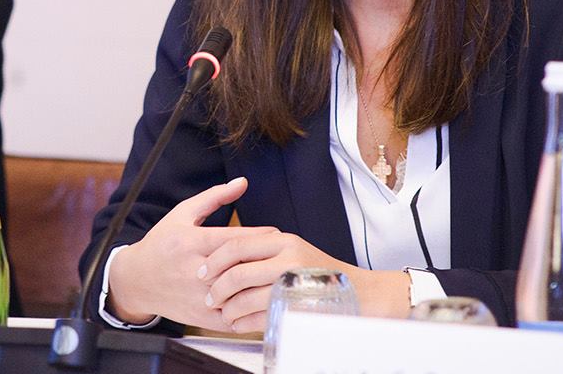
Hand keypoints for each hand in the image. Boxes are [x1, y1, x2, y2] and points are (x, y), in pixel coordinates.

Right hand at [106, 178, 277, 330]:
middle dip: (264, 260)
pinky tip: (260, 299)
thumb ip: (214, 197)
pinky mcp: (200, 315)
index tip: (277, 234)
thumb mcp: (182, 214)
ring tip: (278, 278)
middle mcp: (194, 270)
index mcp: (191, 243)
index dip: (259, 236)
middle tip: (284, 255)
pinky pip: (232, 316)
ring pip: (237, 294)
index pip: (233, 239)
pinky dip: (248, 310)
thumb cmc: (162, 243)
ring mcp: (198, 295)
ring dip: (259, 286)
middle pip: (238, 266)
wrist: (136, 280)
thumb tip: (242, 182)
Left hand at [200, 231, 357, 331]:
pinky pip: (260, 317)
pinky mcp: (296, 307)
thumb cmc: (319, 272)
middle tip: (209, 296)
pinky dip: (243, 322)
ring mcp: (293, 283)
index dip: (215, 260)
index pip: (236, 244)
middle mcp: (287, 257)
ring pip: (246, 297)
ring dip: (229, 308)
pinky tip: (237, 324)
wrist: (359, 293)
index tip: (203, 271)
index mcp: (282, 240)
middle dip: (217, 287)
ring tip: (223, 313)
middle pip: (237, 271)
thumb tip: (224, 257)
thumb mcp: (293, 250)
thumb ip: (264, 250)